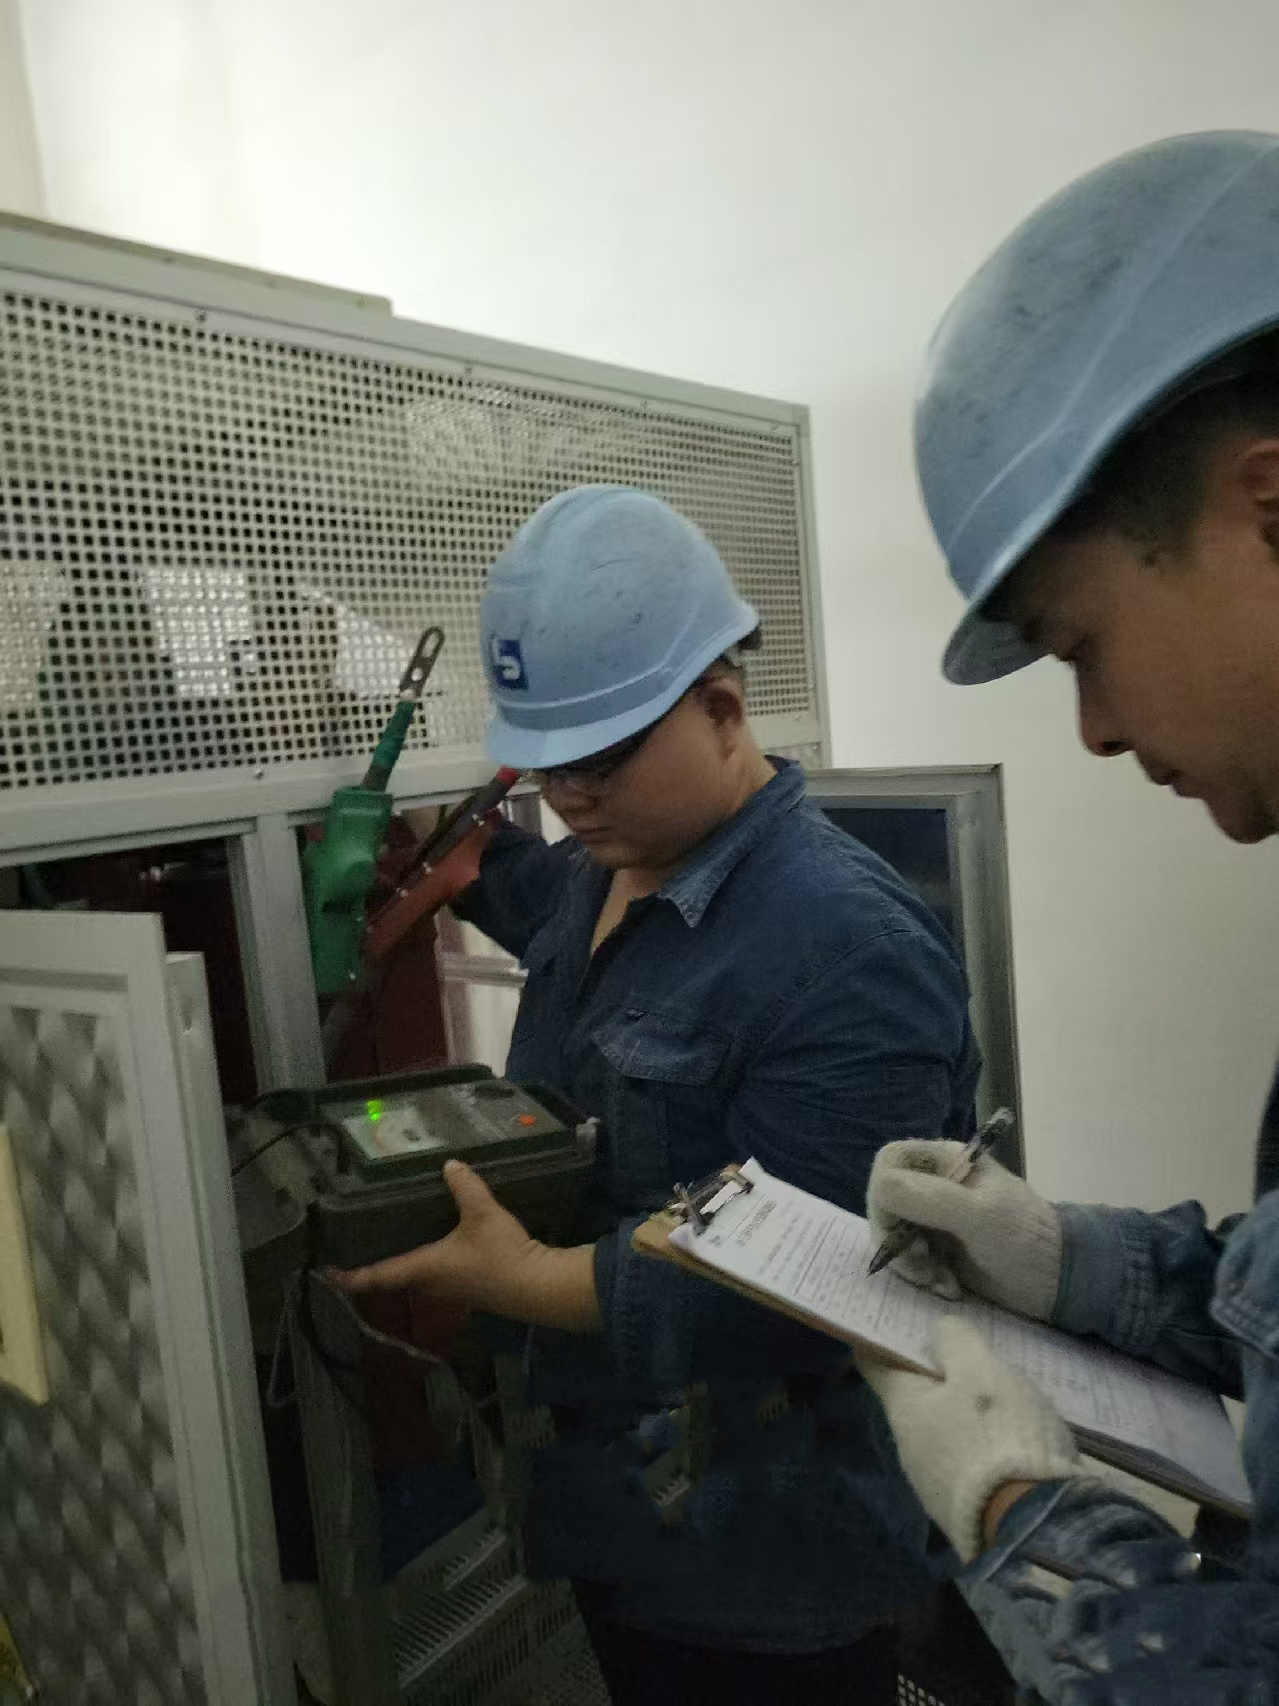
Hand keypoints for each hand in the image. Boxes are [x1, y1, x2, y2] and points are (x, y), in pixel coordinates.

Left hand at [332, 1160, 601, 1331]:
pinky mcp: (469, 1286)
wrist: (535, 1287)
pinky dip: (425, 1261)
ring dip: (401, 1264)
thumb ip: (464, 1188)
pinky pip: (437, 1274)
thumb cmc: (499, 1254)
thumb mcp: (482, 1214)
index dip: (351, 1276)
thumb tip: (449, 1164)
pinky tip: (435, 1243)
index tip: (328, 1273)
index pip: (378, 1275)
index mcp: (423, 1268)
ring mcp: (450, 1288)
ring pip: (416, 1276)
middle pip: (394, 1278)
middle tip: (357, 1247)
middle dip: (375, 1266)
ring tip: (391, 1241)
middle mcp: (430, 1283)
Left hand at [856, 1317, 1083, 1559]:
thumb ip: (956, 1342)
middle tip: (965, 1348)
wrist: (1033, 1526)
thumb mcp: (979, 1370)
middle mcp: (909, 1447)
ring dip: (964, 1411)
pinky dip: (984, 1443)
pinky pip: (968, 1461)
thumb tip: (940, 1333)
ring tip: (1001, 1391)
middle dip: (936, 1374)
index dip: (883, 1337)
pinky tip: (1014, 1435)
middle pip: (914, 1397)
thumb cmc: (998, 1434)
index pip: (875, 1363)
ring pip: (943, 1431)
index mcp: (903, 1408)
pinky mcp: (965, 1509)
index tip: (897, 1318)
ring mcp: (934, 1483)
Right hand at [867, 1140, 1062, 1318]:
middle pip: (884, 1201)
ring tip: (939, 1281)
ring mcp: (935, 1218)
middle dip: (895, 1238)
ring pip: (892, 1234)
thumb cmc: (1025, 1238)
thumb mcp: (979, 1215)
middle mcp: (934, 1184)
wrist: (1059, 1281)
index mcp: (945, 1160)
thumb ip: (929, 1198)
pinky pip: (908, 1259)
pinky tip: (948, 1287)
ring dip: (909, 1264)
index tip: (897, 1230)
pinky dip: (922, 1276)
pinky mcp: (938, 1249)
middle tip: (920, 1266)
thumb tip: (879, 1189)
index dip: (883, 1196)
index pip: (888, 1162)